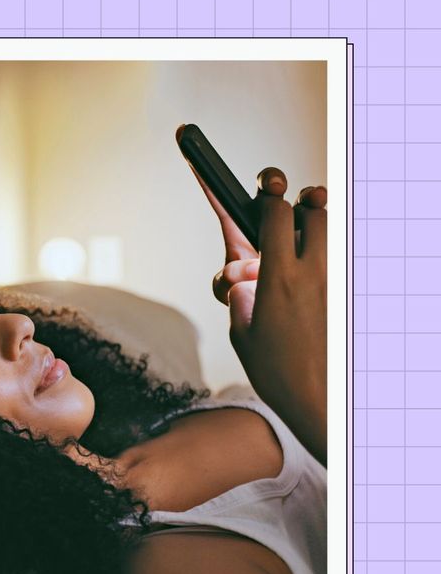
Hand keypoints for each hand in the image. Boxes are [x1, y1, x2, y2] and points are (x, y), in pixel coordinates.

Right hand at [178, 149, 328, 461]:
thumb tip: (244, 273)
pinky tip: (307, 282)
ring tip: (294, 242)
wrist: (319, 403)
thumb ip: (241, 290)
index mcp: (278, 278)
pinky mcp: (346, 293)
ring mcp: (333, 281)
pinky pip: (336, 259)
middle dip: (290, 201)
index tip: (228, 170)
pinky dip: (322, 257)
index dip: (248, 188)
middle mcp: (311, 273)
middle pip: (308, 208)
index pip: (267, 213)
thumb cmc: (276, 371)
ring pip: (329, 228)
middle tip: (274, 202)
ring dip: (311, 225)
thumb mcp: (243, 328)